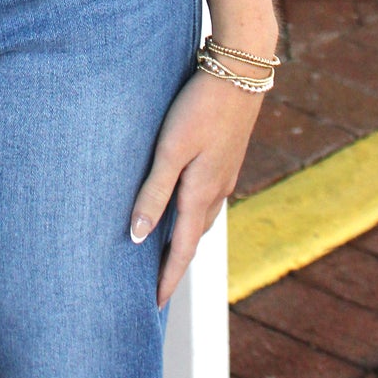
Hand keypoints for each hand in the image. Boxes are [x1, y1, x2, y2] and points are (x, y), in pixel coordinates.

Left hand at [130, 68, 263, 305]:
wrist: (240, 71)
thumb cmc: (199, 106)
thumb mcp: (171, 149)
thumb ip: (154, 191)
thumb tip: (137, 237)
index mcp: (201, 194)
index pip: (181, 251)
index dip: (166, 279)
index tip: (154, 306)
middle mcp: (217, 190)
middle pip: (192, 239)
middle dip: (175, 264)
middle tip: (155, 285)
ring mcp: (225, 174)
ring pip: (202, 218)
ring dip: (185, 239)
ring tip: (165, 252)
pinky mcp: (226, 157)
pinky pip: (208, 198)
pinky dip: (193, 214)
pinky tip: (184, 204)